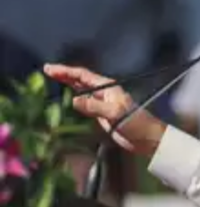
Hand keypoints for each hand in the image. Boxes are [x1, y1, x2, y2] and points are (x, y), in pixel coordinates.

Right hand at [44, 64, 166, 156]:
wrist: (146, 138)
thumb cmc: (135, 123)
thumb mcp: (114, 113)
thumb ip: (95, 107)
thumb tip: (74, 101)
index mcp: (108, 87)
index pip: (83, 76)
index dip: (66, 71)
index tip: (50, 68)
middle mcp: (104, 92)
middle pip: (80, 80)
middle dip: (64, 74)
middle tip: (46, 70)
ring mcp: (102, 103)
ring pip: (81, 90)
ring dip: (67, 85)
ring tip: (53, 79)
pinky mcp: (101, 114)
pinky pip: (84, 103)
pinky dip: (74, 99)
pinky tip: (66, 99)